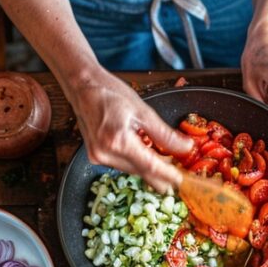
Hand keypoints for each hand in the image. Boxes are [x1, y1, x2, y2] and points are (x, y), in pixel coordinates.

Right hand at [69, 69, 190, 192]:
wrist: (82, 86)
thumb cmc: (110, 92)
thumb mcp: (143, 111)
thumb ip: (165, 134)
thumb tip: (185, 147)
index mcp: (118, 140)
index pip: (149, 166)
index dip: (168, 175)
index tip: (181, 180)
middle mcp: (105, 153)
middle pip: (140, 172)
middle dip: (160, 174)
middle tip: (177, 173)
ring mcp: (98, 156)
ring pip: (132, 170)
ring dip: (147, 167)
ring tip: (162, 158)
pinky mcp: (95, 156)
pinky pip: (121, 165)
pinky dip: (135, 161)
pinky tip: (143, 152)